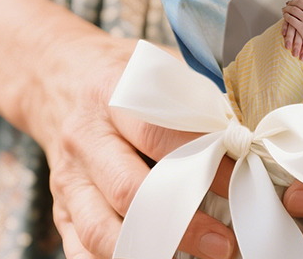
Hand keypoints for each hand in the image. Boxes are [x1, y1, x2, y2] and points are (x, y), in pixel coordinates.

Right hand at [30, 30, 237, 258]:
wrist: (61, 76)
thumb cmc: (122, 72)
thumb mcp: (154, 64)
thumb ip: (192, 92)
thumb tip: (241, 125)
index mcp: (110, 95)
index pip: (156, 134)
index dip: (200, 161)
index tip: (238, 178)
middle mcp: (84, 139)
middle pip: (127, 189)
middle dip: (179, 221)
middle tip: (222, 240)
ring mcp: (67, 178)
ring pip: (100, 229)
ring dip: (150, 252)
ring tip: (197, 256)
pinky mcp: (60, 207)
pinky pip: (80, 248)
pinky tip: (152, 258)